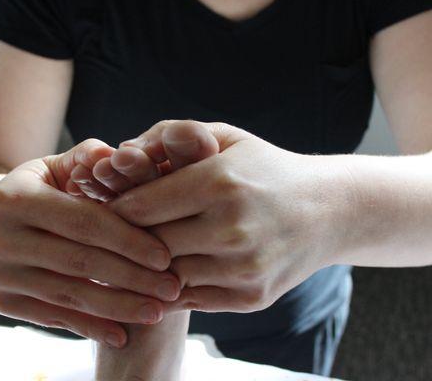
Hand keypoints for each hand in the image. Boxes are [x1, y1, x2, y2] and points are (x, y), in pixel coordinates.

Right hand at [0, 139, 181, 346]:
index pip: (83, 222)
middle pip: (79, 262)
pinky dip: (89, 327)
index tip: (166, 257)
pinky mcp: (0, 301)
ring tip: (157, 311)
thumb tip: (117, 154)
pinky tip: (121, 334)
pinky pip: (52, 317)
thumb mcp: (62, 165)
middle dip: (132, 278)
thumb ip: (89, 158)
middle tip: (171, 288)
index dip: (128, 240)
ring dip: (118, 307)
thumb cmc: (46, 188)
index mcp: (14, 196)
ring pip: (68, 295)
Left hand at [109, 121, 352, 312]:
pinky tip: (168, 273)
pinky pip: (190, 299)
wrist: (328, 210)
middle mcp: (232, 227)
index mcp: (220, 182)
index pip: (140, 206)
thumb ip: (170, 135)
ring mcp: (244, 267)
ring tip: (138, 254)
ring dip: (148, 268)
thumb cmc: (263, 169)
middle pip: (149, 244)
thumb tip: (118, 154)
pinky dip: (173, 288)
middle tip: (114, 235)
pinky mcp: (251, 297)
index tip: (107, 209)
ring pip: (166, 277)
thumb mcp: (224, 138)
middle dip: (127, 240)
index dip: (116, 210)